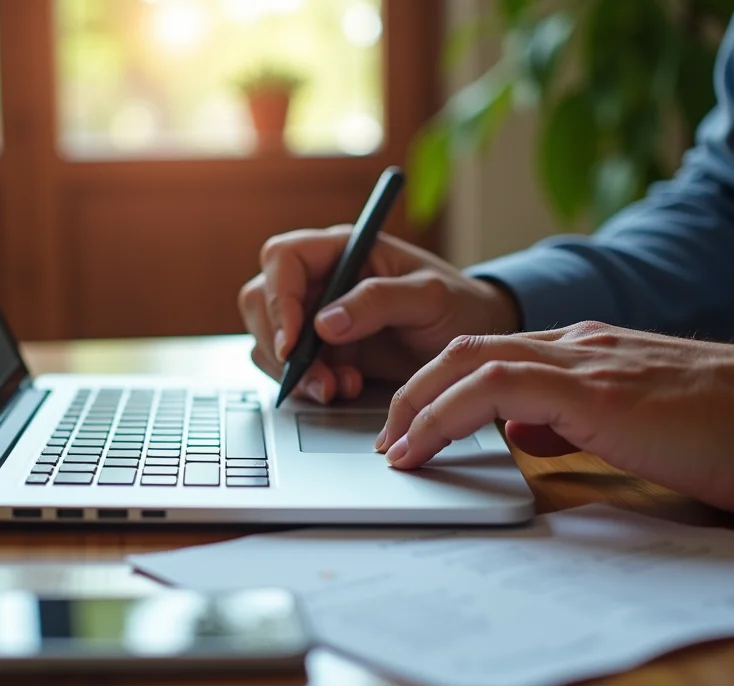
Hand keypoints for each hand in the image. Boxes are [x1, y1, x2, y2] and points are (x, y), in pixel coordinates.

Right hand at [238, 226, 519, 402]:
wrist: (472, 344)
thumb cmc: (458, 305)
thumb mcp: (429, 297)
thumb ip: (378, 301)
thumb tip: (324, 323)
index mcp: (342, 249)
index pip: (283, 258)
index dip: (280, 298)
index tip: (296, 341)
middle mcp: (320, 280)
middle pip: (262, 301)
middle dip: (280, 345)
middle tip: (317, 378)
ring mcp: (316, 318)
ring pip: (270, 340)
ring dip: (295, 372)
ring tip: (340, 387)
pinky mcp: (322, 352)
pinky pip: (291, 369)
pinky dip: (308, 385)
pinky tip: (344, 389)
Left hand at [376, 322, 733, 514]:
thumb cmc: (724, 432)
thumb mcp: (630, 425)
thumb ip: (571, 419)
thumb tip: (521, 431)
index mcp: (585, 352)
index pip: (491, 355)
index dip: (439, 388)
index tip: (412, 429)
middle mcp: (577, 345)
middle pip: (466, 349)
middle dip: (413, 391)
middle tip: (387, 438)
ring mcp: (584, 360)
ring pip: (470, 360)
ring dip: (417, 404)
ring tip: (394, 449)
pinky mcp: (594, 389)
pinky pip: (496, 387)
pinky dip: (444, 415)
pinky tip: (421, 449)